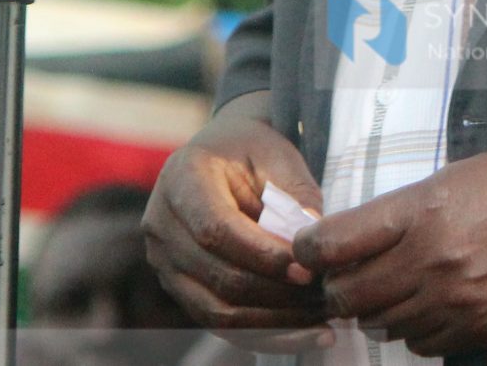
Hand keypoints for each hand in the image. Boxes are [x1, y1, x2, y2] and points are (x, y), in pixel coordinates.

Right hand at [143, 94, 333, 351]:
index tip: (307, 270)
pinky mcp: (179, 288)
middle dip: (275, 293)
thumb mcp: (277, 154)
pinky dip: (265, 334)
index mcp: (181, 178)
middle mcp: (161, 224)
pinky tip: (307, 333)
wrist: (222, 155)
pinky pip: (220, 324)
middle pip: (217, 275)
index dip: (262, 255)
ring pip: (217, 310)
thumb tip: (313, 239)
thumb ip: (295, 192)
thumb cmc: (252, 151)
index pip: (215, 229)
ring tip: (322, 320)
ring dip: (274, 321)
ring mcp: (164, 262)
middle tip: (325, 297)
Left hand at [294, 142, 486, 357]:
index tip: (309, 250)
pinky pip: (424, 345)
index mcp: (422, 210)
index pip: (335, 243)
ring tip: (389, 291)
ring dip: (376, 311)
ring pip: (383, 326)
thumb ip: (405, 209)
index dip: (310, 249)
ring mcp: (458, 301)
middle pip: (350, 294)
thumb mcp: (458, 175)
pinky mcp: (483, 330)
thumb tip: (361, 238)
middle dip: (338, 287)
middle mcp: (432, 260)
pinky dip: (414, 331)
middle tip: (343, 278)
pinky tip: (426, 308)